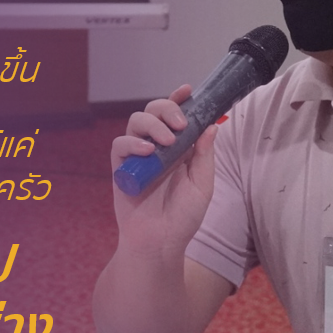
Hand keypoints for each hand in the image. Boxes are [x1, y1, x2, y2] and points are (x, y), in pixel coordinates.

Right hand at [109, 84, 216, 256]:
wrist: (160, 242)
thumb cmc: (183, 217)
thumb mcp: (202, 185)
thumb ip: (205, 155)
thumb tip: (212, 125)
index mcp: (179, 148)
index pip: (176, 115)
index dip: (180, 100)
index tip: (187, 90)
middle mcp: (157, 147)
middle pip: (154, 110)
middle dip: (166, 109)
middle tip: (179, 123)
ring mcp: (137, 156)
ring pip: (136, 121)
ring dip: (152, 124)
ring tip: (166, 141)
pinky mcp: (121, 168)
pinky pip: (120, 144)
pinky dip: (132, 142)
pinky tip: (146, 151)